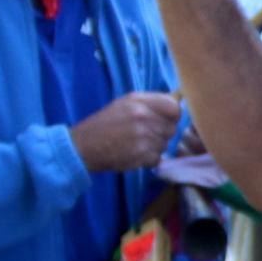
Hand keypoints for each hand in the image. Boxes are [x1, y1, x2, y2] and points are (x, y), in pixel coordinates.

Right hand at [69, 91, 186, 172]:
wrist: (84, 146)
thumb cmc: (105, 123)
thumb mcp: (125, 103)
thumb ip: (151, 103)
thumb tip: (178, 103)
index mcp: (139, 101)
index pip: (174, 107)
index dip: (173, 115)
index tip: (165, 119)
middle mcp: (142, 116)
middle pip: (172, 128)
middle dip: (162, 133)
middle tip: (145, 134)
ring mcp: (143, 136)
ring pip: (165, 144)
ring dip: (155, 147)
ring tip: (137, 144)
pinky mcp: (141, 155)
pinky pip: (158, 158)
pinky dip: (149, 159)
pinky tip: (135, 154)